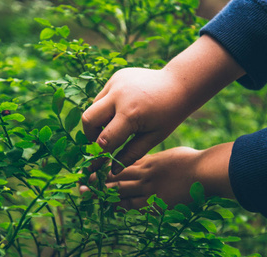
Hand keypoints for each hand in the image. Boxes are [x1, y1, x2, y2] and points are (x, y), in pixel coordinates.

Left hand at [80, 143, 235, 209]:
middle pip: (115, 175)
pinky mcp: (154, 202)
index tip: (91, 167)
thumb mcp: (170, 155)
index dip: (104, 166)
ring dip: (101, 191)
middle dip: (96, 178)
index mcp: (147, 161)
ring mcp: (147, 188)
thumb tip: (150, 160)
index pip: (120, 163)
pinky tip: (109, 207)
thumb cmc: (191, 161)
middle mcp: (143, 173)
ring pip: (119, 189)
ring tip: (85, 192)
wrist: (203, 172)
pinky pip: (133, 205)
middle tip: (80, 180)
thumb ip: (156, 159)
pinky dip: (120, 206)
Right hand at [82, 35, 244, 173]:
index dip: (103, 151)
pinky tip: (122, 110)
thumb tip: (112, 170)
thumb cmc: (169, 115)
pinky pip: (102, 96)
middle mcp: (118, 95)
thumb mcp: (153, 138)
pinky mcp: (116, 77)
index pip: (104, 139)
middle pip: (88, 119)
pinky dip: (106, 107)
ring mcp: (115, 83)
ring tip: (116, 126)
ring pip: (93, 106)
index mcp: (130, 113)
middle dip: (91, 134)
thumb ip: (131, 154)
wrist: (179, 84)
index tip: (106, 157)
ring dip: (99, 120)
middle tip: (102, 141)